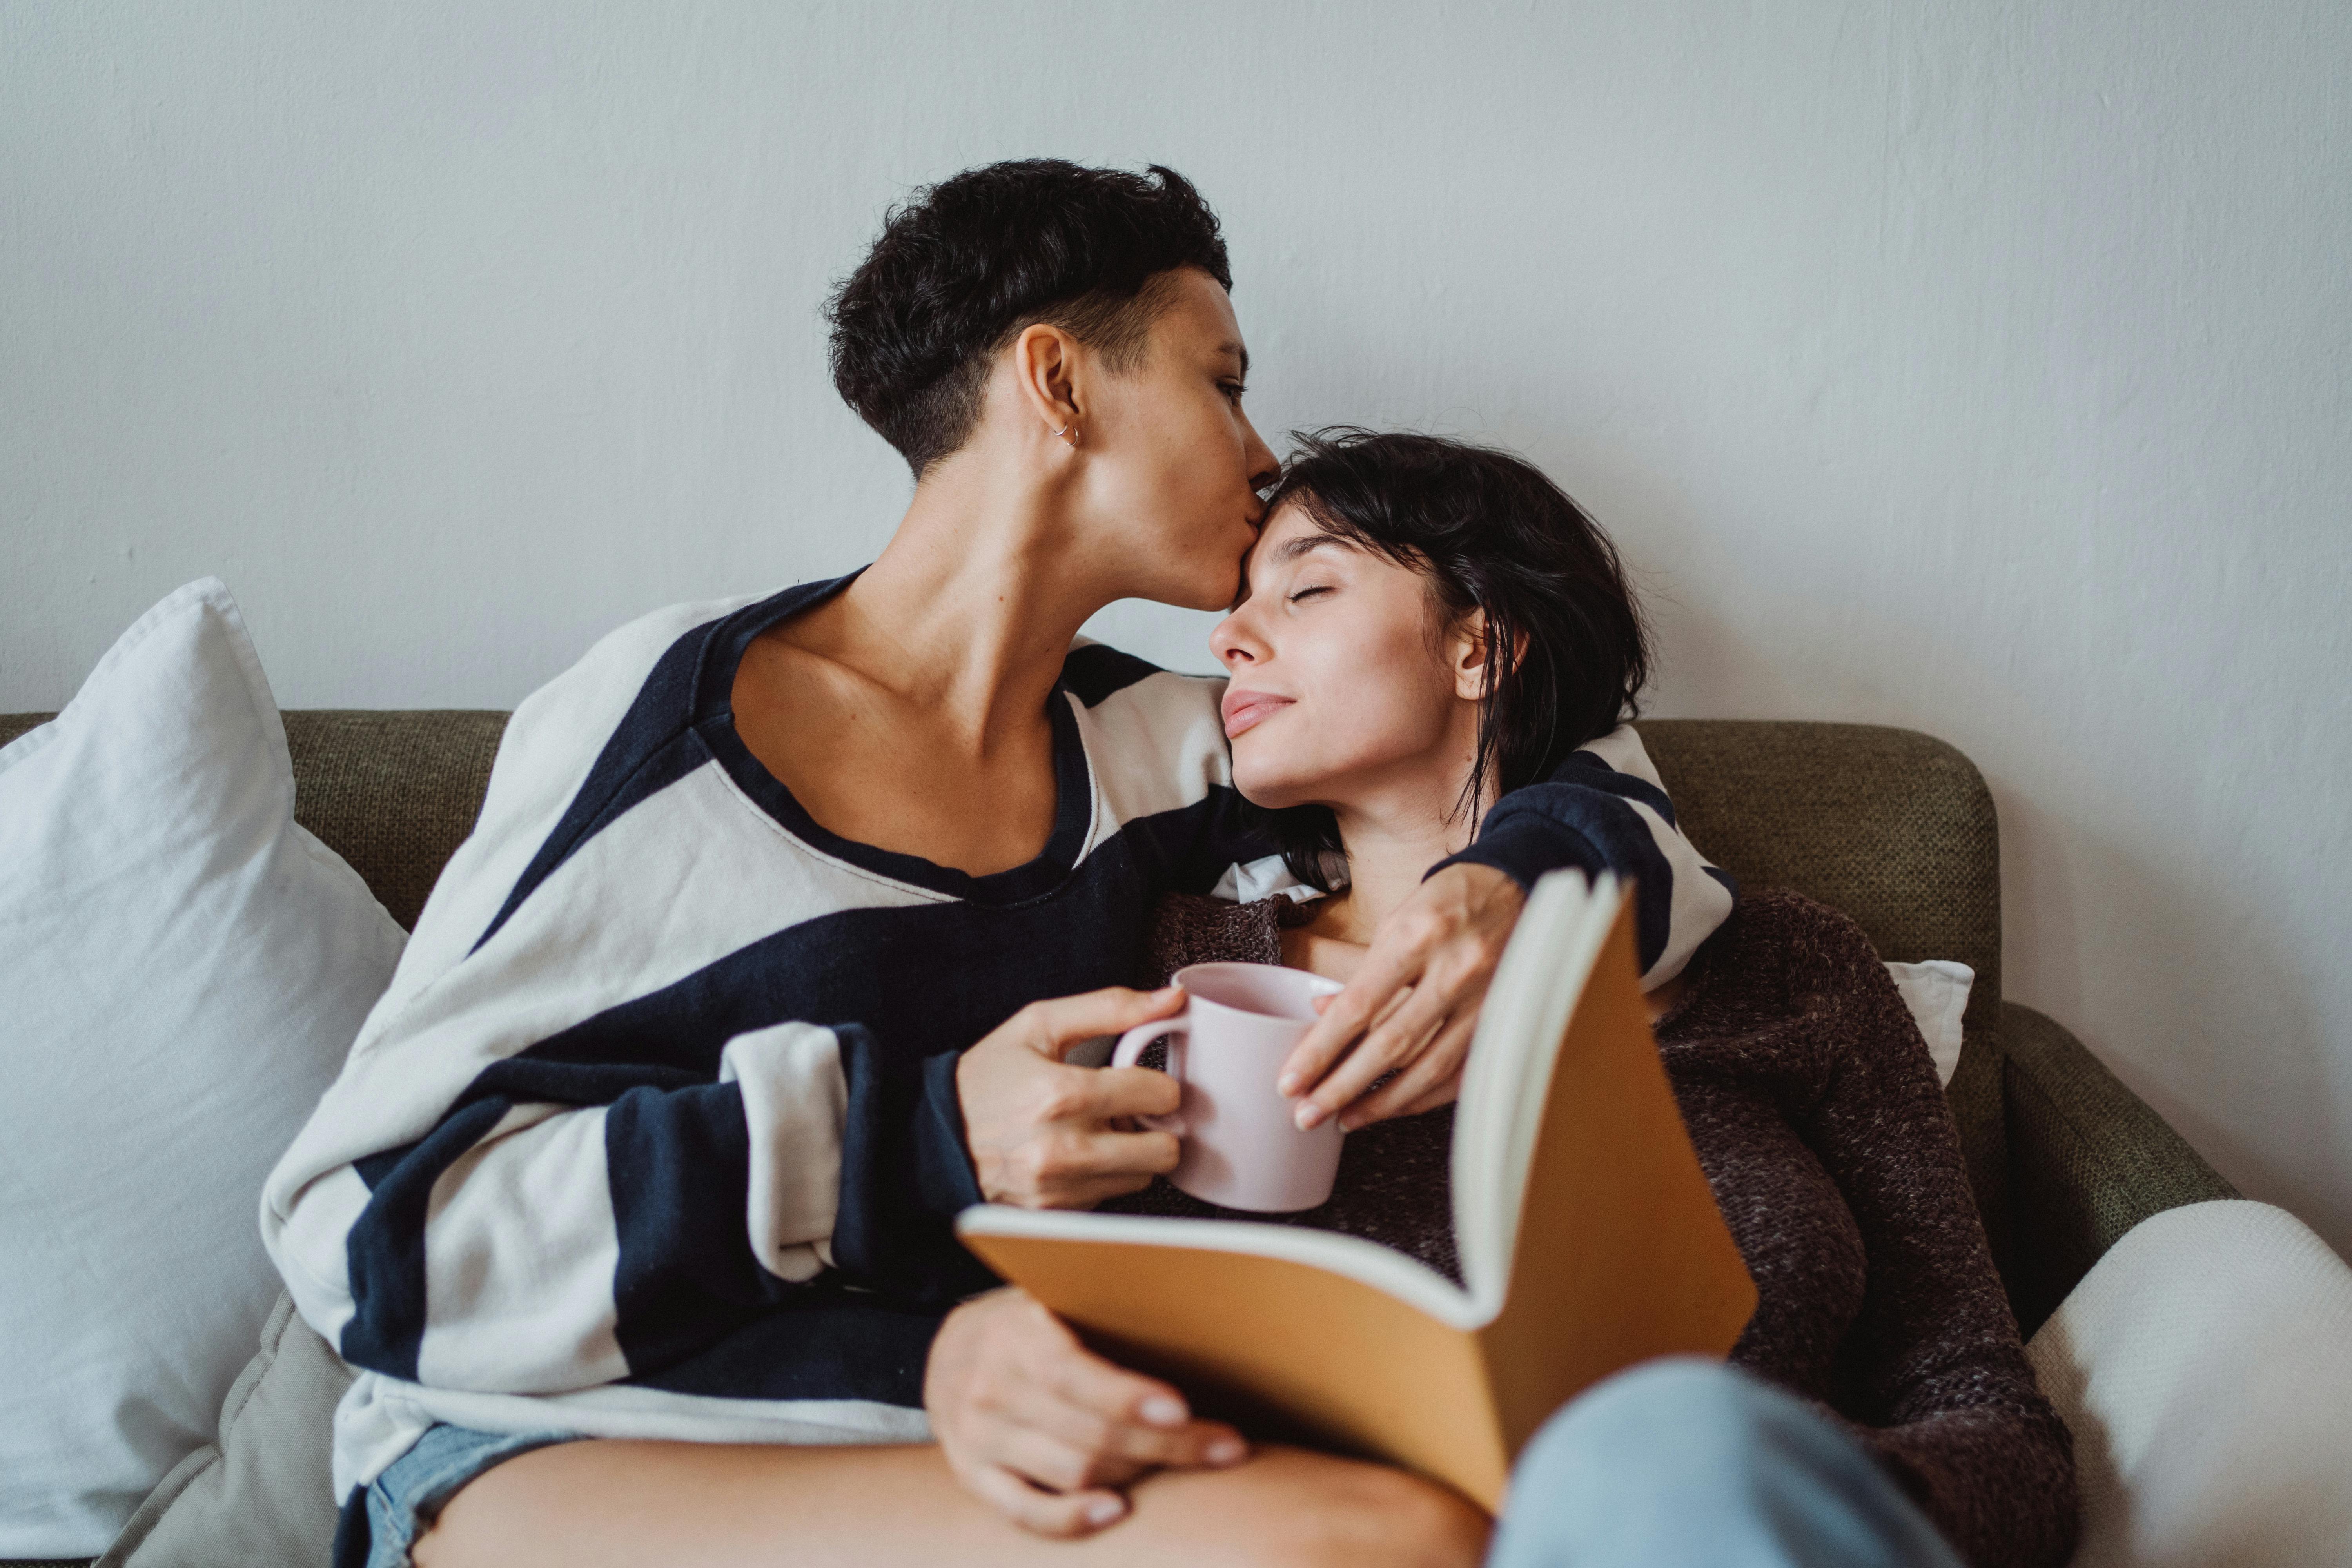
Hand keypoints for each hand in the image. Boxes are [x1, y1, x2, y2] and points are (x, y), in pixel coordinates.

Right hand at [925, 1287, 1248, 1535]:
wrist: (945, 1353)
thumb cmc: (1025, 1324)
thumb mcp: (1050, 1297)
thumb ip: (1099, 1308)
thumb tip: (1183, 1311)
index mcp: (1015, 1337)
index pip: (1073, 1375)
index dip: (1128, 1397)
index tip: (1181, 1410)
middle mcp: (991, 1389)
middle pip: (1089, 1433)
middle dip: (1166, 1444)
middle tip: (1226, 1445)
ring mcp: (979, 1439)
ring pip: (1072, 1472)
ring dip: (1139, 1473)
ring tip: (1193, 1460)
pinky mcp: (974, 1478)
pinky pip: (1026, 1512)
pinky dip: (1073, 1518)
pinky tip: (1119, 1511)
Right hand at [958, 987, 1187, 1208]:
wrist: (934, 1138)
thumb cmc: (986, 1079)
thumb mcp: (1039, 1026)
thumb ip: (1109, 1008)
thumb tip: (1169, 1000)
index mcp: (1062, 1093)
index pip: (1160, 1094)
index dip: (1157, 1084)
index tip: (1140, 1082)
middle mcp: (1063, 1148)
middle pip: (1164, 1149)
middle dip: (1154, 1126)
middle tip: (1129, 1111)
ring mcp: (1059, 1188)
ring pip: (1142, 1177)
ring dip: (1132, 1154)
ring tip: (1098, 1131)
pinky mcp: (1055, 1214)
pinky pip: (1110, 1199)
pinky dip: (1104, 1177)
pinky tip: (1077, 1156)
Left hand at [1278, 864, 1524, 1131]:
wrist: (1517, 886)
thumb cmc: (1447, 903)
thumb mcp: (1397, 921)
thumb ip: (1363, 973)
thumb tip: (1323, 1015)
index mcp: (1418, 936)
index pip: (1359, 1006)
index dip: (1322, 1049)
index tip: (1292, 1080)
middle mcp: (1455, 969)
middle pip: (1392, 1045)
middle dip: (1343, 1087)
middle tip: (1308, 1114)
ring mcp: (1486, 999)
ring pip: (1429, 1069)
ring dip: (1382, 1102)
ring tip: (1344, 1120)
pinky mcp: (1505, 1021)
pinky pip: (1461, 1073)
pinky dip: (1425, 1096)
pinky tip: (1394, 1107)